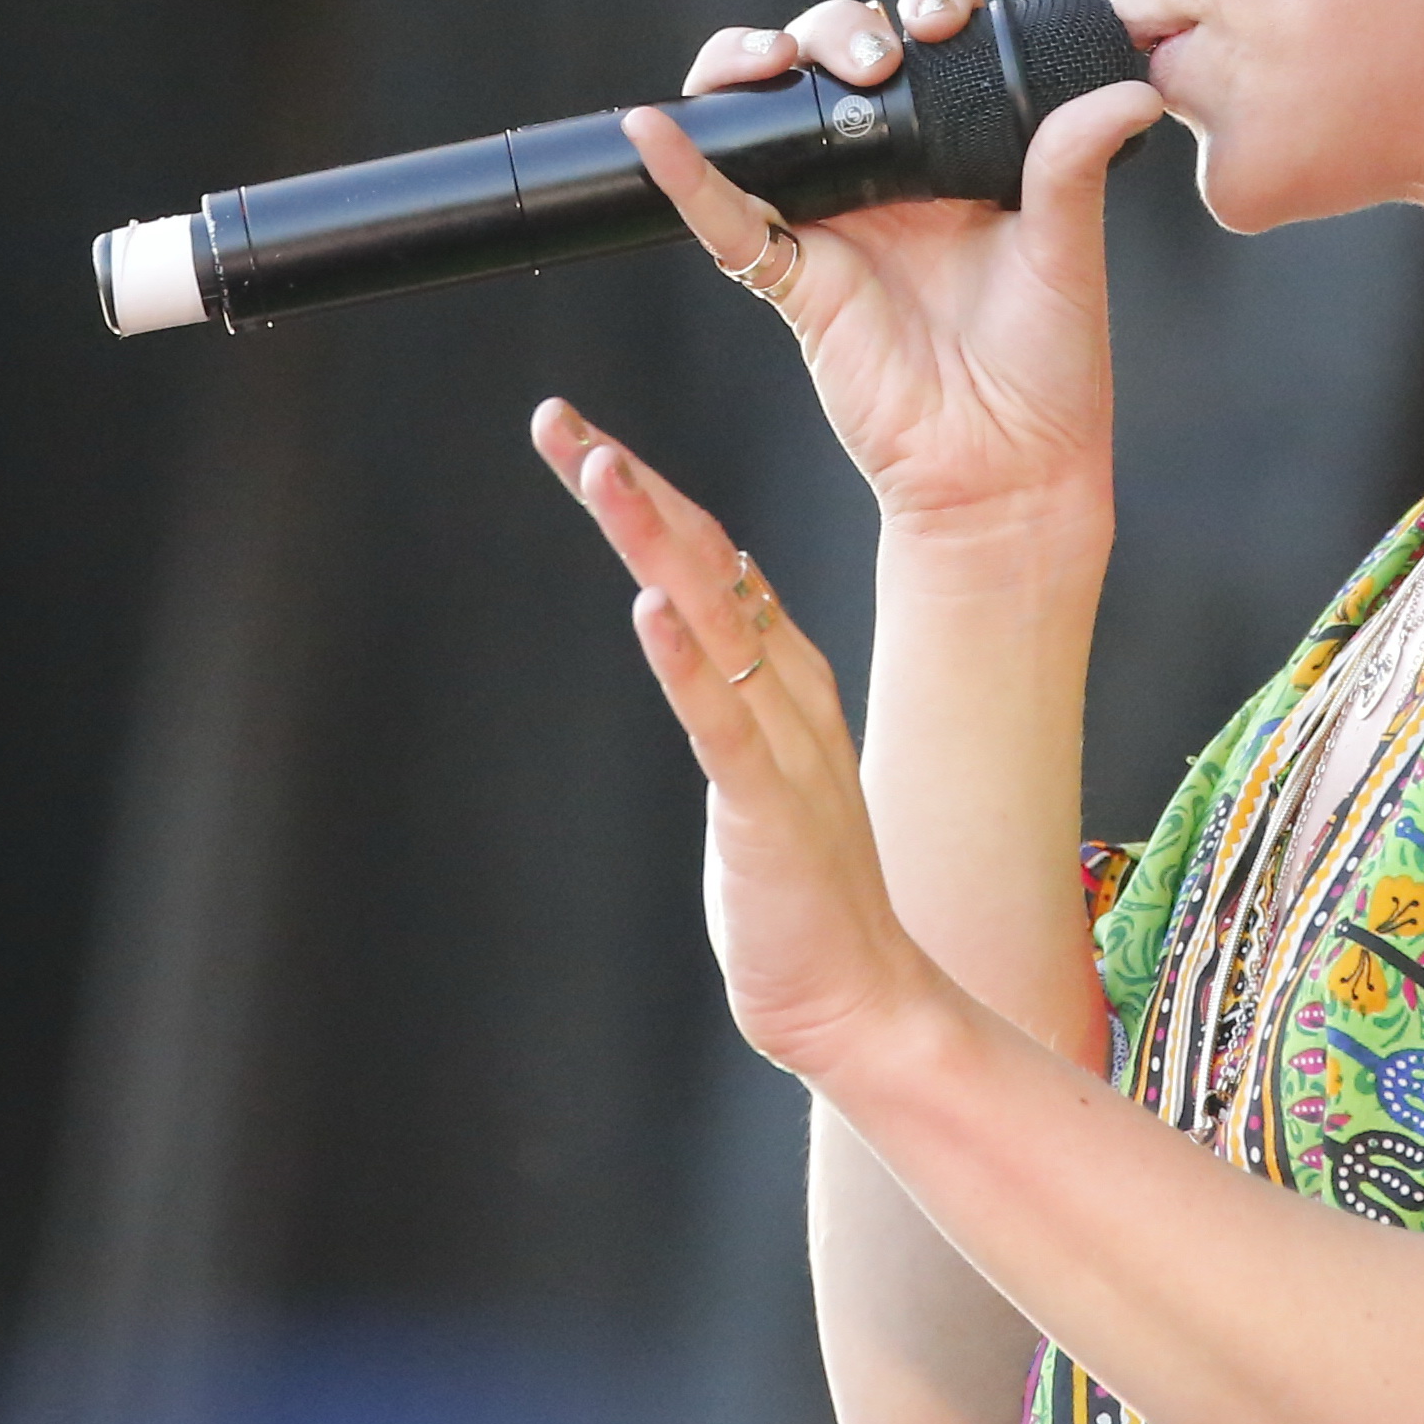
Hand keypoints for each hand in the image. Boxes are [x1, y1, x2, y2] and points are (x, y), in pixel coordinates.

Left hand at [534, 397, 948, 1080]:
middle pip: (702, 560)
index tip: (573, 433)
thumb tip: (688, 610)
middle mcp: (786, 689)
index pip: (706, 555)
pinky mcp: (768, 811)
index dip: (639, 489)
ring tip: (602, 473)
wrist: (864, 1001)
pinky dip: (685, 664)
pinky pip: (721, 725)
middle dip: (628, 486)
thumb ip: (730, 690)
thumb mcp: (755, 766)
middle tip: (560, 421)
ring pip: (711, 619)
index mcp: (783, 673)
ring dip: (655, 541)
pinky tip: (651, 612)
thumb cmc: (797, 894)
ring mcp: (780, 745)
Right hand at [631, 0, 1157, 547]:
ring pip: (768, 118)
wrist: (1007, 468)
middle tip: (869, 56)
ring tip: (775, 59)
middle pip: (831, 62)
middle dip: (835, 28)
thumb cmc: (1049, 369)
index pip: (920, 46)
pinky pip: (724, 217)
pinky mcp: (792, 277)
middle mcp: (887, 175)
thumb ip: (1075, 163)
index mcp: (955, 154)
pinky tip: (654, 129)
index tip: (936, 15)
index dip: (918, 6)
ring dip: (754, 66)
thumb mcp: (1067, 249)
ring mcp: (833, 222)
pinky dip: (683, 173)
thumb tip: (1129, 92)